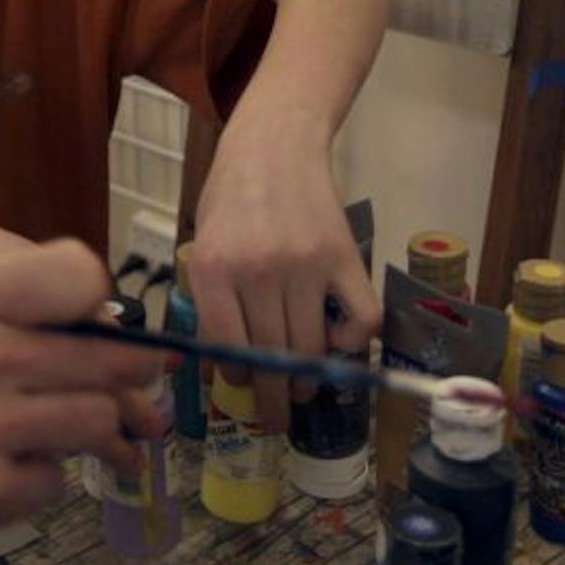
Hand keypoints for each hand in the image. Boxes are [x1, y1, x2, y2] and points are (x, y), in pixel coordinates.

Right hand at [0, 239, 164, 564]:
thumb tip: (63, 320)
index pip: (80, 277)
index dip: (95, 303)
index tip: (93, 321)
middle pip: (106, 358)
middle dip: (122, 374)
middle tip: (126, 383)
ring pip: (95, 422)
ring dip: (84, 431)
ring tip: (53, 433)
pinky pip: (52, 483)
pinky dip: (35, 483)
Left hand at [189, 108, 378, 426]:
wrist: (274, 145)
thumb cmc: (230, 199)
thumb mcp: (203, 247)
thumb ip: (209, 303)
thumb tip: (219, 370)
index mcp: (214, 268)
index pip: (227, 347)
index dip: (237, 379)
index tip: (243, 394)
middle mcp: (259, 269)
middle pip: (271, 355)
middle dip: (273, 398)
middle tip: (276, 419)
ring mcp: (306, 264)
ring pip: (312, 347)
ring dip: (308, 380)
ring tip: (303, 391)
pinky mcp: (346, 257)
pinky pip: (361, 320)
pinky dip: (353, 344)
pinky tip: (338, 345)